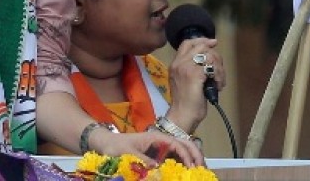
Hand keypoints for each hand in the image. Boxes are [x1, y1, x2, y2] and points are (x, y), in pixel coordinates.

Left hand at [90, 127, 204, 167]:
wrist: (107, 143)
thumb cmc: (116, 146)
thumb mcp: (127, 153)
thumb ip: (142, 159)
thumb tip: (157, 167)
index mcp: (155, 137)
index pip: (176, 143)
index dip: (186, 154)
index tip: (191, 167)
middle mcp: (161, 141)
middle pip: (184, 143)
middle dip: (195, 154)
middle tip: (202, 168)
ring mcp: (160, 147)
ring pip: (182, 150)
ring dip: (192, 158)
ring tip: (199, 171)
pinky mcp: (158, 154)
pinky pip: (174, 157)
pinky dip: (184, 163)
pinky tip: (188, 171)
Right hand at [166, 37, 225, 133]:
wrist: (182, 114)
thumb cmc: (185, 102)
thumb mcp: (185, 81)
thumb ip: (191, 69)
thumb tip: (207, 61)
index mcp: (175, 64)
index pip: (187, 43)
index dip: (201, 40)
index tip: (212, 43)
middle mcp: (179, 63)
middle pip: (200, 46)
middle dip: (215, 55)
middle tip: (219, 70)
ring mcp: (186, 68)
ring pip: (209, 55)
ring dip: (219, 68)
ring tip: (218, 81)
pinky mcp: (195, 75)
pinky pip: (212, 66)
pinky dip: (218, 75)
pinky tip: (218, 85)